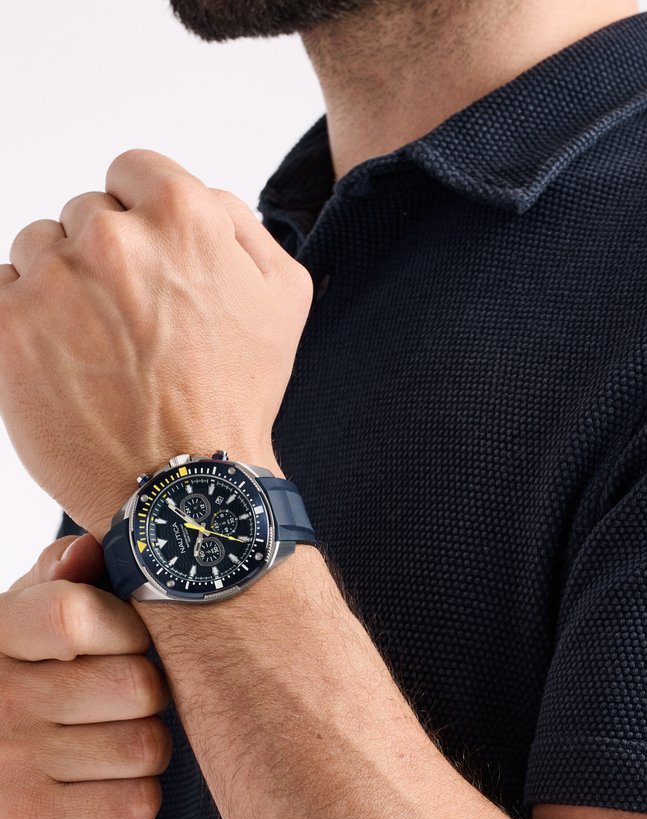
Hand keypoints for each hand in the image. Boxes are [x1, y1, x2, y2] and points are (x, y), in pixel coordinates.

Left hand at [0, 150, 311, 538]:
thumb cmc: (234, 397)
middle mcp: (113, 236)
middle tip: (132, 325)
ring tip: (98, 349)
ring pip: (37, 248)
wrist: (185, 484)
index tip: (149, 265)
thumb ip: (241, 224)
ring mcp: (54, 280)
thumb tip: (200, 195)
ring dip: (61, 286)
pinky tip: (62, 360)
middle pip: (84, 212)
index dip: (141, 218)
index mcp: (182, 215)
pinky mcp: (8, 326)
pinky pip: (0, 288)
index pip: (131, 170)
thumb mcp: (283, 298)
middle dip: (104, 258)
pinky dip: (24, 319)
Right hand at [0, 534, 172, 818]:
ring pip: (146, 745)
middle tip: (117, 711)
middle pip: (135, 684)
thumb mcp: (30, 635)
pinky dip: (134, 802)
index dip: (128, 629)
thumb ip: (60, 585)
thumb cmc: (31, 710)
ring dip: (146, 753)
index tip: (126, 644)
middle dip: (147, 701)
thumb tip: (88, 548)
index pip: (77, 613)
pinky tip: (99, 796)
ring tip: (107, 753)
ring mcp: (7, 765)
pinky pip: (138, 801)